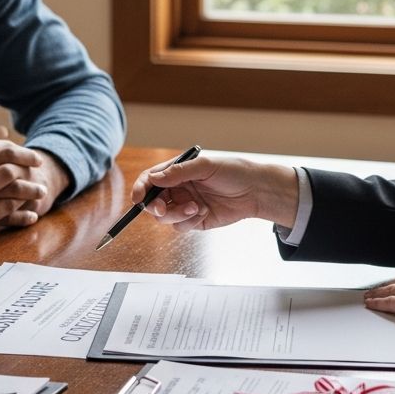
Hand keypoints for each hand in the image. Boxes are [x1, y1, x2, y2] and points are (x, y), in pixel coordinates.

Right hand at [0, 128, 51, 237]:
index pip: (2, 154)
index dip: (21, 155)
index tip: (34, 156)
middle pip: (11, 175)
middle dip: (29, 175)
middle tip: (43, 177)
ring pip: (9, 197)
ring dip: (28, 197)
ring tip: (42, 196)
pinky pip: (0, 220)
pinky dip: (17, 219)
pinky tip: (29, 218)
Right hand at [130, 154, 297, 231]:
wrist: (256, 191)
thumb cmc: (233, 171)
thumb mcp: (205, 166)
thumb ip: (178, 172)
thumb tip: (153, 178)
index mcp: (177, 172)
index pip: (150, 180)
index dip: (140, 188)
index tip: (138, 198)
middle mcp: (178, 188)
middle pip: (153, 201)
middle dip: (154, 206)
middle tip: (161, 208)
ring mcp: (185, 205)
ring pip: (165, 217)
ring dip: (176, 214)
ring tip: (195, 208)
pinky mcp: (195, 221)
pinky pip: (181, 227)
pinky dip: (189, 222)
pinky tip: (204, 213)